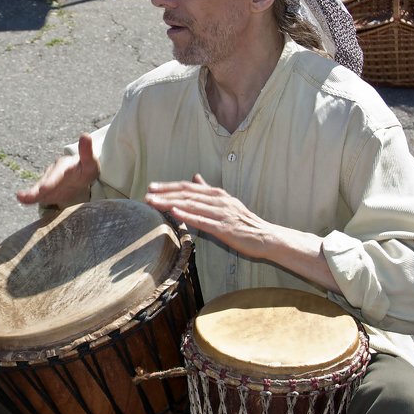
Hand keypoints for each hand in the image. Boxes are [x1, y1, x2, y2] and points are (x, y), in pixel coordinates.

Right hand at [16, 133, 99, 206]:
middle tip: (38, 192)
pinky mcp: (45, 192)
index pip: (58, 174)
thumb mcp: (90, 163)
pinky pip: (37, 194)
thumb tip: (85, 135)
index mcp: (64, 166)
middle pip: (46, 181)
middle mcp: (53, 173)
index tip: (45, 188)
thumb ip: (86, 152)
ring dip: (32, 193)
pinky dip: (29, 197)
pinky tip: (21, 198)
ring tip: (22, 197)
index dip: (51, 181)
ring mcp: (48, 182)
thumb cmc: (85, 169)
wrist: (78, 175)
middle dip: (42, 187)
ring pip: (39, 188)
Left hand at [144, 174, 270, 257]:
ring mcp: (221, 213)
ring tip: (153, 202)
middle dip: (165, 194)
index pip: (188, 187)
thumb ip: (208, 191)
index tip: (151, 187)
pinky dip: (187, 216)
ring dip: (170, 203)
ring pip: (191, 205)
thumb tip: (195, 177)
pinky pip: (203, 221)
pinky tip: (174, 213)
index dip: (168, 186)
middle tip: (146, 195)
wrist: (266, 236)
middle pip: (186, 194)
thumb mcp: (225, 202)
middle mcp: (218, 200)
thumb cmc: (243, 221)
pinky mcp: (225, 228)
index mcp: (217, 194)